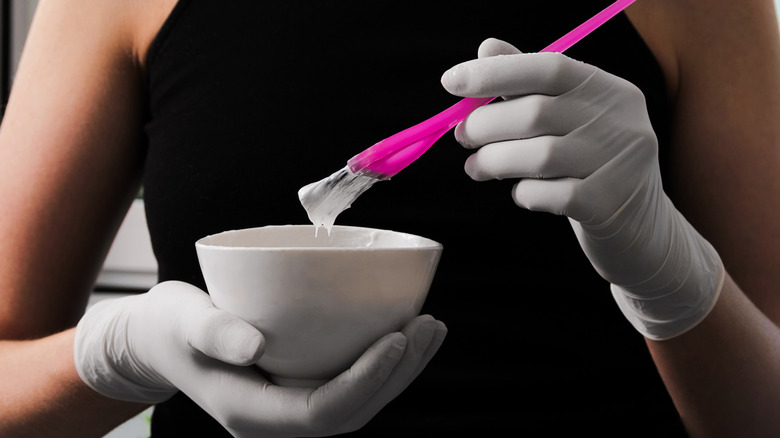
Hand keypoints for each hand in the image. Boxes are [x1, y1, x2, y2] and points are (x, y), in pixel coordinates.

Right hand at [74, 281, 445, 436]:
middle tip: (428, 325)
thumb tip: (255, 344)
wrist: (158, 342)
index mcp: (250, 413)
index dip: (366, 380)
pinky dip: (381, 363)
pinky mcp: (297, 387)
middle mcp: (276, 420)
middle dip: (397, 375)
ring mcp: (289, 408)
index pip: (323, 411)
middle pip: (352, 413)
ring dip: (400, 370)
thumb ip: (213, 332)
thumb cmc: (169, 327)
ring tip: (431, 327)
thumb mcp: (181, 320)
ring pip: (358, 403)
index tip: (396, 337)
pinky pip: (348, 385)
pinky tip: (402, 332)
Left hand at [441, 38, 723, 339]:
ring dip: (494, 161)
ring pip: (538, 156)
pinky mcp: (608, 204)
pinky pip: (548, 195)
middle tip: (462, 137)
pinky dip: (524, 193)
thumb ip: (530, 84)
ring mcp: (619, 164)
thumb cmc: (592, 167)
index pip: (549, 68)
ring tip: (477, 168)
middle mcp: (621, 121)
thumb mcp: (570, 120)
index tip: (451, 83)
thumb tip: (487, 48)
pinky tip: (522, 193)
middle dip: (485, 124)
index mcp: (610, 90)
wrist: (641, 231)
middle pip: (536, 113)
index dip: (495, 72)